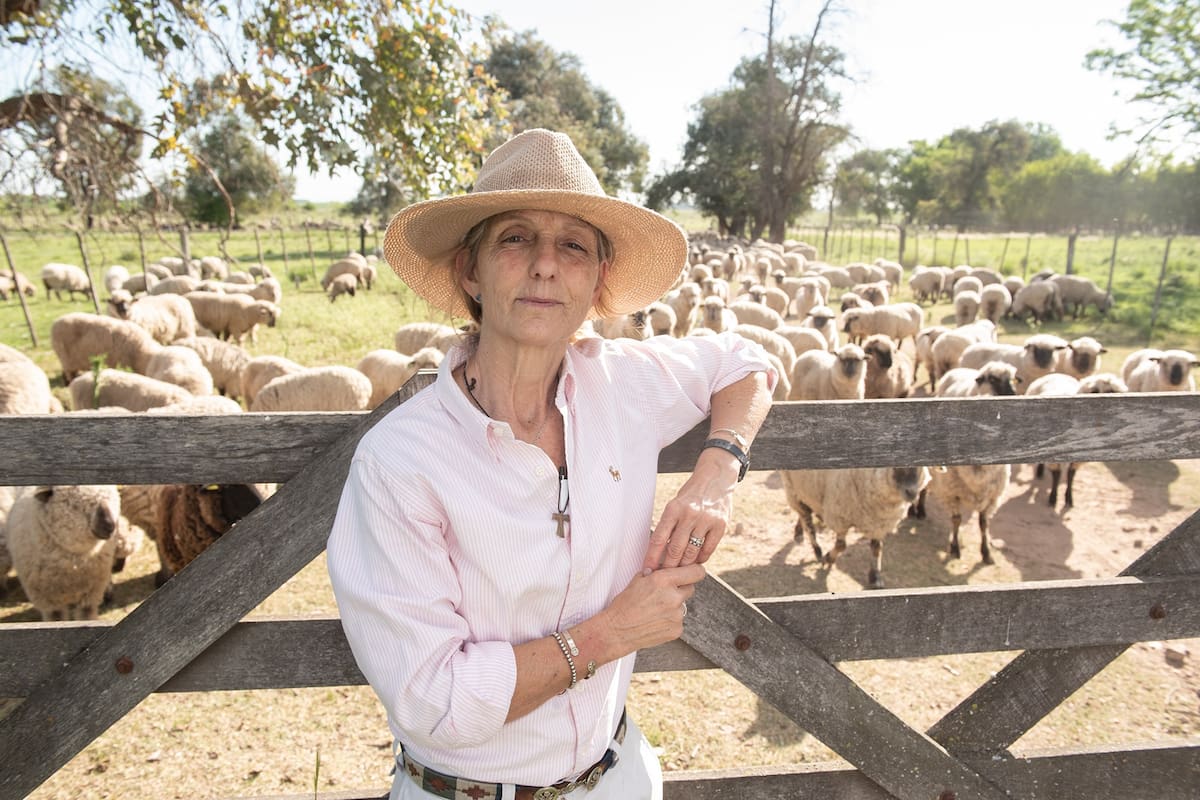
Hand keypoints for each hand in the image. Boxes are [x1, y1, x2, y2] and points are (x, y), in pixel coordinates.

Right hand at [599, 565, 705, 655]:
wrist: (617, 630)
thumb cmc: (624, 604)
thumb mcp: (638, 580)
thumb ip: (657, 572)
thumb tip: (668, 566)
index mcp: (664, 580)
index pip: (696, 572)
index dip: (694, 571)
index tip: (693, 573)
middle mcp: (673, 597)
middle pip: (690, 588)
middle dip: (680, 589)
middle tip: (664, 594)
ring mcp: (677, 615)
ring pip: (683, 606)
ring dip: (673, 606)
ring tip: (654, 611)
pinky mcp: (677, 630)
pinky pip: (678, 620)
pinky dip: (670, 620)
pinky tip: (655, 621)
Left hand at [644, 449, 736, 570]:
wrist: (715, 478)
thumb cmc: (691, 495)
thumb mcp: (675, 504)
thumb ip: (669, 525)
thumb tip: (659, 552)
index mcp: (673, 509)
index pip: (659, 539)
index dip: (652, 557)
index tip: (647, 570)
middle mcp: (689, 514)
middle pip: (675, 549)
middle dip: (667, 566)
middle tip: (663, 576)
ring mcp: (706, 520)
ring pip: (692, 552)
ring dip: (684, 565)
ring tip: (679, 572)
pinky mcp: (720, 525)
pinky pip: (708, 549)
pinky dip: (701, 558)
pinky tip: (696, 562)